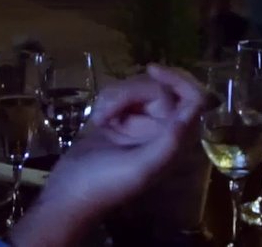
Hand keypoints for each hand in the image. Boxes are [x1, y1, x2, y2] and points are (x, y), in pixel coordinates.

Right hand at [9, 66, 201, 246]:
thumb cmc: (105, 184)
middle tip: (109, 114)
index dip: (179, 79)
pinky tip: (97, 121)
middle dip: (131, 93)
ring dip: (114, 98)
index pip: (194, 99)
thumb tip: (191, 115)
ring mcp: (140, 122)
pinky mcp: (119, 118)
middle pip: (159, 87)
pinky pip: (119, 93)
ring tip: (100, 121)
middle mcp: (162, 129)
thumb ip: (169, 143)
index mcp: (175, 141)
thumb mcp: (141, 167)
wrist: (68, 191)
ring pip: (136, 87)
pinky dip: (105, 102)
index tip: (151, 70)